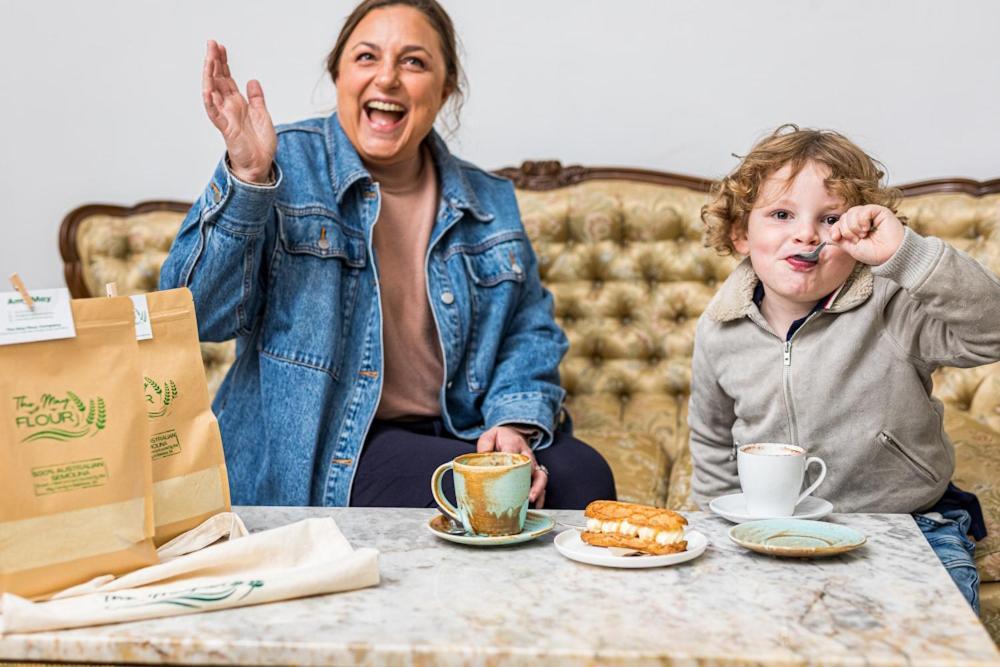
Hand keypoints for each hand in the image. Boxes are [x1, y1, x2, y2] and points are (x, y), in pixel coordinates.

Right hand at [202, 40, 276, 183]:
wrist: (260, 164)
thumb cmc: (259, 144)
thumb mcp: (262, 115)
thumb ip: (256, 98)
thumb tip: (252, 80)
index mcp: (237, 103)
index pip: (227, 78)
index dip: (224, 62)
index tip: (221, 46)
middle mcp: (229, 107)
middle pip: (218, 80)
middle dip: (215, 62)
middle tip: (211, 43)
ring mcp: (225, 117)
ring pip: (213, 92)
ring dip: (210, 76)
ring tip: (209, 59)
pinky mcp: (225, 129)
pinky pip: (215, 114)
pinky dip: (211, 103)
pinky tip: (208, 90)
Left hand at [477, 426, 546, 507]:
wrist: (512, 434)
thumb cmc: (499, 438)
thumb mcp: (489, 436)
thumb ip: (485, 445)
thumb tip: (482, 457)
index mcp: (513, 443)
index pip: (513, 453)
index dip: (509, 464)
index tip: (504, 473)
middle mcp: (526, 454)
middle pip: (532, 467)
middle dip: (532, 482)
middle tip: (528, 496)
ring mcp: (532, 464)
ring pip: (541, 476)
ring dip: (538, 489)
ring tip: (532, 501)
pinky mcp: (534, 472)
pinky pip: (541, 483)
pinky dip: (541, 495)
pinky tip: (537, 506)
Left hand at [828, 205, 904, 265]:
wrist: (890, 255)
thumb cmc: (874, 253)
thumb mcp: (851, 249)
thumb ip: (840, 241)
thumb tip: (827, 236)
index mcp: (856, 229)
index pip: (840, 222)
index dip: (835, 228)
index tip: (836, 237)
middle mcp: (863, 220)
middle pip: (844, 217)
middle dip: (846, 230)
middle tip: (856, 240)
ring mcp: (871, 215)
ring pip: (852, 212)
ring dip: (853, 226)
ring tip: (863, 235)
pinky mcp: (880, 211)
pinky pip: (864, 209)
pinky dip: (862, 220)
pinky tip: (867, 228)